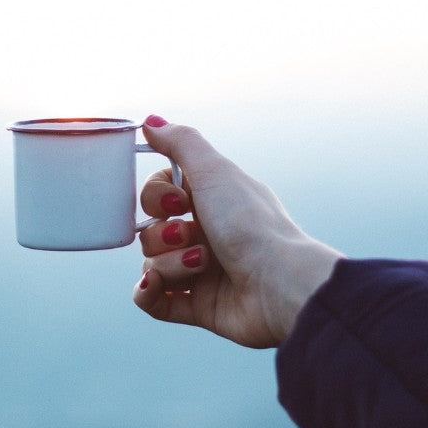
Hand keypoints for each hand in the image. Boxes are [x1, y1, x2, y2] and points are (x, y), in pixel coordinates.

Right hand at [133, 115, 342, 347]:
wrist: (278, 283)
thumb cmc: (251, 223)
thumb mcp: (215, 171)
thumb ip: (181, 142)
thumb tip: (151, 122)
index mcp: (211, 201)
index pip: (158, 195)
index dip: (156, 198)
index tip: (178, 201)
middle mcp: (205, 234)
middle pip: (151, 229)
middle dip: (164, 234)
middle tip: (192, 235)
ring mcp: (200, 272)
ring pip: (152, 263)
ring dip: (170, 263)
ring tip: (202, 265)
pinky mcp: (198, 306)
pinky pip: (153, 299)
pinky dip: (148, 293)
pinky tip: (155, 286)